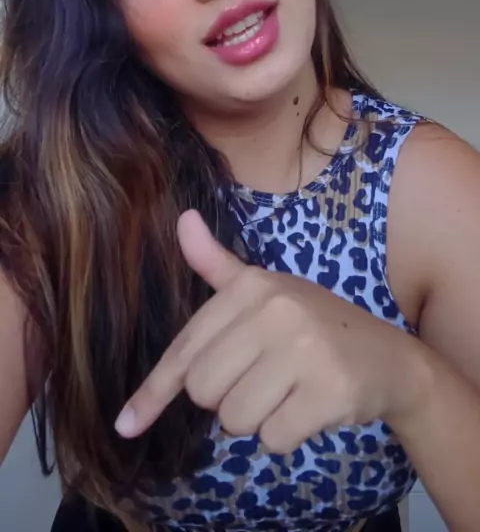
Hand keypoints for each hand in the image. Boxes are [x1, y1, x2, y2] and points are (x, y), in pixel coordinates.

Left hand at [115, 210, 421, 452]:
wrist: (388, 358)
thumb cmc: (313, 325)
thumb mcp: (266, 290)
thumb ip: (217, 265)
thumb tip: (181, 219)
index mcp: (252, 287)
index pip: (185, 349)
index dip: (153, 392)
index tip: (126, 425)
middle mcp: (276, 311)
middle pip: (204, 391)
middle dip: (227, 399)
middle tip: (263, 380)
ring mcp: (305, 350)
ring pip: (236, 419)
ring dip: (257, 420)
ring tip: (288, 392)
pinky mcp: (329, 391)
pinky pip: (273, 438)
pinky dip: (285, 436)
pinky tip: (309, 408)